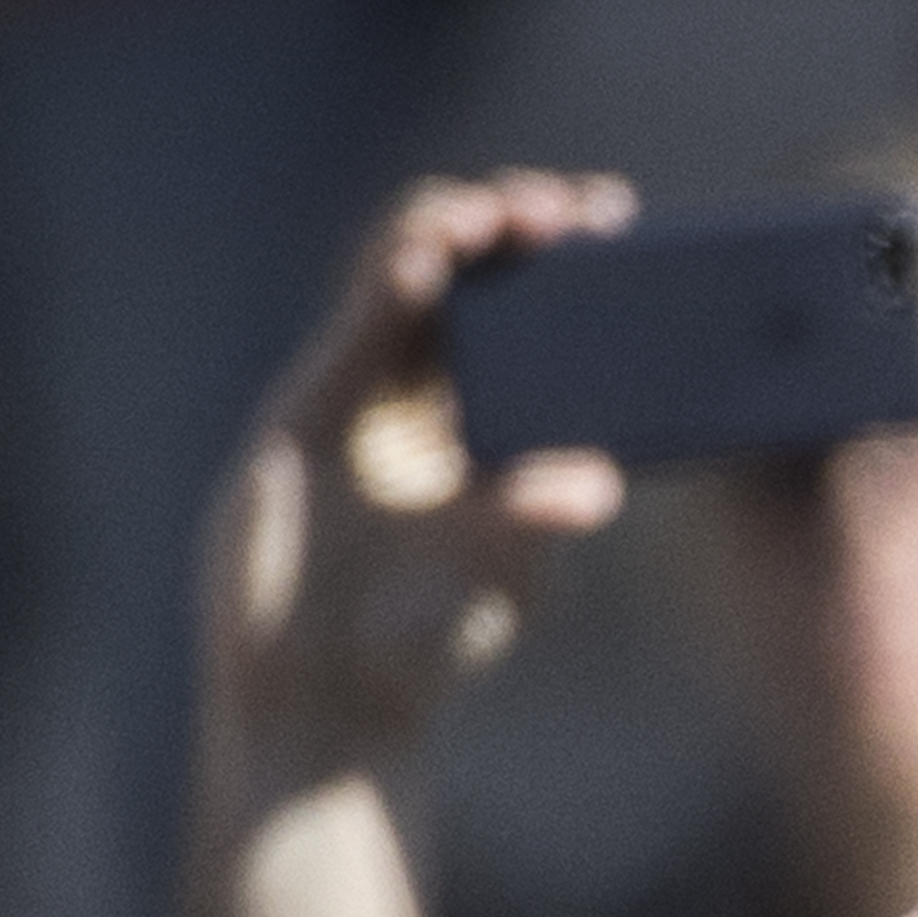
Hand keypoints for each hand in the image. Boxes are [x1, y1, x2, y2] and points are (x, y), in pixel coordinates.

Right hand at [194, 167, 635, 786]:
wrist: (324, 705)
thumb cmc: (420, 646)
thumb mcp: (497, 572)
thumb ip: (534, 516)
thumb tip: (602, 479)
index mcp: (483, 420)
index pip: (525, 307)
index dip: (558, 256)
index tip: (611, 221)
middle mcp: (423, 393)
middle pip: (466, 269)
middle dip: (510, 222)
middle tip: (561, 211)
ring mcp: (360, 394)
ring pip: (402, 271)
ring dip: (446, 229)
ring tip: (491, 219)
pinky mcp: (306, 412)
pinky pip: (352, 327)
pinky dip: (388, 281)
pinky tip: (425, 260)